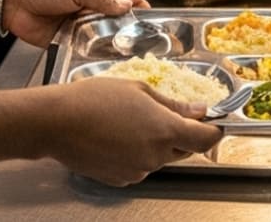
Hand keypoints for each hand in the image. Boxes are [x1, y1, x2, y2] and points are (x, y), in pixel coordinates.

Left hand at [3, 0, 145, 45]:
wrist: (14, 5)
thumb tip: (126, 7)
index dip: (135, 4)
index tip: (150, 14)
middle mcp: (88, 6)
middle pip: (114, 17)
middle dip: (126, 26)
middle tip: (142, 38)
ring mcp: (80, 24)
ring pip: (102, 34)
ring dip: (111, 40)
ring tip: (127, 50)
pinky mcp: (69, 40)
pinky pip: (86, 47)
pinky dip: (94, 51)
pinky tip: (105, 57)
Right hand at [43, 77, 223, 185]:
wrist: (56, 123)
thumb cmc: (94, 99)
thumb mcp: (139, 90)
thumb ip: (173, 104)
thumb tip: (199, 110)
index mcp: (164, 130)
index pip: (206, 139)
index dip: (214, 130)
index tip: (214, 121)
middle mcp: (155, 156)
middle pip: (185, 150)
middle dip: (182, 134)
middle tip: (163, 113)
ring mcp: (138, 171)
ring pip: (161, 158)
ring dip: (156, 143)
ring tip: (130, 121)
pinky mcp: (121, 179)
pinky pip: (140, 166)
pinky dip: (137, 153)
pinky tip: (118, 137)